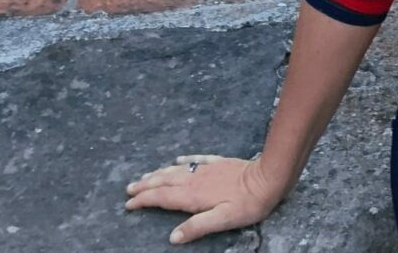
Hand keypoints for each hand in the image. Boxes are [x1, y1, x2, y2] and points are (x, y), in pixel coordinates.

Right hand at [124, 153, 286, 243]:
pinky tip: (178, 160)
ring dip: (159, 173)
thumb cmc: (247, 204)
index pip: (163, 197)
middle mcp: (196, 179)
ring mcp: (207, 169)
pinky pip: (196, 160)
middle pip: (165, 181)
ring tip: (145, 176)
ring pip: (177, 170)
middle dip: (146, 185)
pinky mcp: (219, 163)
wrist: (268, 177)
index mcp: (194, 195)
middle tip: (129, 189)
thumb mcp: (222, 220)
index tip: (128, 204)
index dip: (144, 200)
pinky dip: (183, 161)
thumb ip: (197, 227)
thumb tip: (172, 237)